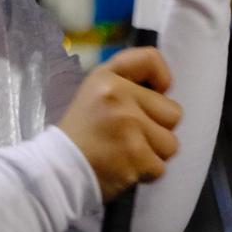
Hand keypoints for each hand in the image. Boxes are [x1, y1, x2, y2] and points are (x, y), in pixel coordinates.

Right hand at [57, 47, 182, 200]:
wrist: (58, 170)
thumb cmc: (81, 132)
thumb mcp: (94, 92)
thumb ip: (125, 81)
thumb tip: (164, 89)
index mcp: (107, 77)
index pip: (151, 59)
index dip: (162, 79)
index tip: (154, 95)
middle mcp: (119, 96)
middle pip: (173, 112)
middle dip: (157, 128)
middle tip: (131, 136)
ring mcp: (130, 126)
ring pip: (171, 143)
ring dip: (153, 153)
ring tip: (127, 154)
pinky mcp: (136, 157)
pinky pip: (160, 167)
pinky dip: (146, 173)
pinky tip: (125, 168)